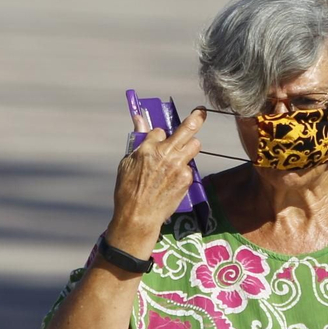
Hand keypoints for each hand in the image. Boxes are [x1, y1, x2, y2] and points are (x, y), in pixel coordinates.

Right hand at [107, 108, 204, 252]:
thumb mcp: (126, 163)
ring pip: (194, 145)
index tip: (160, 137)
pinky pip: (189, 167)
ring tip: (181, 153)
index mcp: (149, 147)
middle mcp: (167, 153)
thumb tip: (138, 119)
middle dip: (196, 118)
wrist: (139, 216)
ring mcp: (179, 166)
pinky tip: (172, 180)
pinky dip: (183, 170)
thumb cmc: (128, 191)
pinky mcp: (186, 178)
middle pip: (188, 129)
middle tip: (201, 112)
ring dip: (190, 146)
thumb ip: (137, 140)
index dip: (159, 134)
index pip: (160, 130)